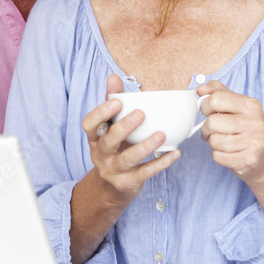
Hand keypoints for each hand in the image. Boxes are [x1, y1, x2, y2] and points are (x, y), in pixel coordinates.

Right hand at [81, 74, 178, 205]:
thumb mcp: (109, 128)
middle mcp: (100, 154)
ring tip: (161, 135)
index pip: (89, 125)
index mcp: (95, 138)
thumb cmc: (114, 148)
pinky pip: (145, 172)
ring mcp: (113, 170)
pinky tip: (174, 153)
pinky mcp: (128, 183)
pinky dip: (160, 163)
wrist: (111, 187)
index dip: (101, 113)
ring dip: (145, 146)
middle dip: (124, 127)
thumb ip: (112, 102)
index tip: (116, 102)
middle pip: (109, 141)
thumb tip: (113, 76)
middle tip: (141, 114)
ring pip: (127, 159)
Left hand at [197, 80, 263, 223]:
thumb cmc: (243, 126)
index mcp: (251, 105)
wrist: (262, 154)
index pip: (216, 99)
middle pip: (212, 122)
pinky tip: (227, 152)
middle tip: (213, 130)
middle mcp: (255, 122)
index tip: (208, 111)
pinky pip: (217, 156)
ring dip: (212, 142)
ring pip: (214, 141)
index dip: (205, 106)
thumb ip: (217, 91)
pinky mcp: (248, 160)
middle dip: (207, 128)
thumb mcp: (235, 104)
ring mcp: (253, 142)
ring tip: (222, 140)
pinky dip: (217, 155)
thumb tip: (200, 89)